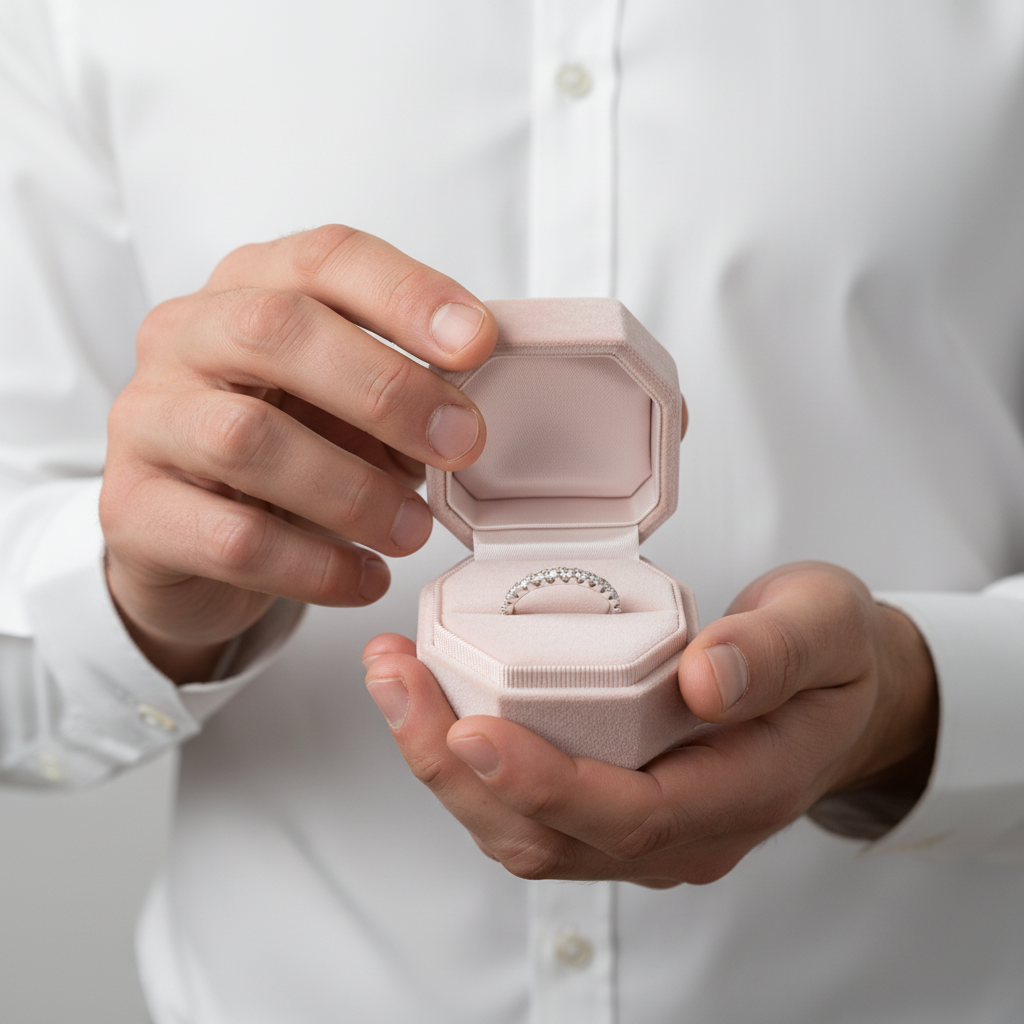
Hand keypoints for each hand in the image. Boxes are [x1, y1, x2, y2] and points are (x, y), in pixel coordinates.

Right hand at [100, 226, 495, 681]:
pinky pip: (233, 539)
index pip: (325, 259)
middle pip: (276, 331)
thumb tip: (468, 415)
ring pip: (248, 440)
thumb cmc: (284, 452)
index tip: (479, 344)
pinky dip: (318, 566)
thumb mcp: (340, 404)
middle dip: (384, 389)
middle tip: (460, 443)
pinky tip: (367, 578)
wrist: (185, 538)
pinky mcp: (134, 510)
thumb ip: (394, 389)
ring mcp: (147, 421)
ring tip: (414, 530)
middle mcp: (184, 338)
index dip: (407, 294)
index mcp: (248, 289)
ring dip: (354, 490)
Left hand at [363, 562, 937, 886]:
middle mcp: (681, 832)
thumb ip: (774, 651)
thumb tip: (706, 679)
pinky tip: (430, 695)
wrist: (836, 691)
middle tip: (396, 680)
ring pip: (522, 829)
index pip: (629, 816)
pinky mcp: (611, 800)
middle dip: (455, 769)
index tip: (472, 731)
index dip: (545, 784)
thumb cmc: (829, 658)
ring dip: (443, 763)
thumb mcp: (824, 628)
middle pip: (549, 836)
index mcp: (740, 793)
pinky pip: (525, 801)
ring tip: (394, 678)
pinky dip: (465, 756)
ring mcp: (642, 826)